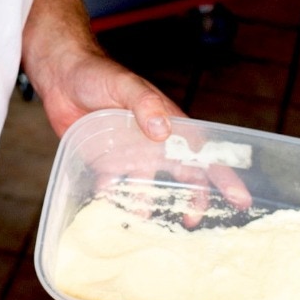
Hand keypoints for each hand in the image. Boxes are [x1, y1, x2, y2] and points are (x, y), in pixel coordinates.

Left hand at [34, 45, 251, 226]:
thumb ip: (144, 104)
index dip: (223, 176)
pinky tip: (109, 213)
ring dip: (150, 207)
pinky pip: (116, 188)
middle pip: (183, 176)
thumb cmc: (96, 73)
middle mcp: (154, 143)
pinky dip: (115, 202)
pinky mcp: (106, 162)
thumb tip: (163, 130)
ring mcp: (130, 154)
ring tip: (147, 227)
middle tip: (193, 222)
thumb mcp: (124, 84)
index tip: (239, 199)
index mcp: (168, 124)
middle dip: (194, 200)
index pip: (203, 153)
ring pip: (149, 187)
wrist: (60, 75)